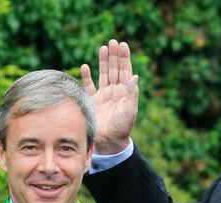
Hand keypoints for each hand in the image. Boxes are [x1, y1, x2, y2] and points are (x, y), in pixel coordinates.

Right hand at [80, 39, 138, 154]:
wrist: (108, 142)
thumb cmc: (122, 127)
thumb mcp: (130, 111)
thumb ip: (131, 94)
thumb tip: (135, 76)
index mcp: (125, 92)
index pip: (125, 71)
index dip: (124, 58)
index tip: (122, 45)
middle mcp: (115, 91)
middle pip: (115, 69)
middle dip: (114, 55)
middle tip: (113, 41)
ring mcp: (104, 95)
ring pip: (104, 74)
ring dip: (103, 61)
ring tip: (103, 48)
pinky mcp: (93, 101)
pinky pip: (89, 86)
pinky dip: (87, 76)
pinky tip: (86, 66)